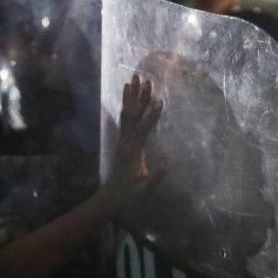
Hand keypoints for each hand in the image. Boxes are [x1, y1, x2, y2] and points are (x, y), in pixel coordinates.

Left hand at [104, 74, 163, 204]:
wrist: (110, 199)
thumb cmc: (129, 197)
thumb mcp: (143, 192)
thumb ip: (155, 178)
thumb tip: (168, 162)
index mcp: (133, 153)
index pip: (143, 131)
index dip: (152, 117)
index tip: (160, 101)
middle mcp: (126, 143)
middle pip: (132, 116)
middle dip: (139, 98)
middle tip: (144, 78)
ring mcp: (123, 141)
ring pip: (127, 115)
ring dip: (132, 97)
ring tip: (135, 78)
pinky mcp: (123, 142)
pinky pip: (125, 120)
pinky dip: (128, 105)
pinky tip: (129, 95)